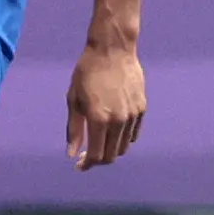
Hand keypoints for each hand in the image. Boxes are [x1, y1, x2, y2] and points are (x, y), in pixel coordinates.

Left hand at [66, 43, 145, 170]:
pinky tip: (112, 132)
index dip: (87, 164)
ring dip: (111, 150)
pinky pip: (133, 134)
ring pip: (124, 147)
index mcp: (99, 119)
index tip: (79, 165)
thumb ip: (74, 129)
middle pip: (112, 155)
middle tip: (87, 155)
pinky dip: (123, 139)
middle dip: (98, 160)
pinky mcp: (141, 109)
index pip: (96, 156)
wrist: (113, 50)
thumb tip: (72, 154)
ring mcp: (132, 115)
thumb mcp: (74, 100)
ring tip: (99, 142)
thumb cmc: (87, 72)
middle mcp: (119, 120)